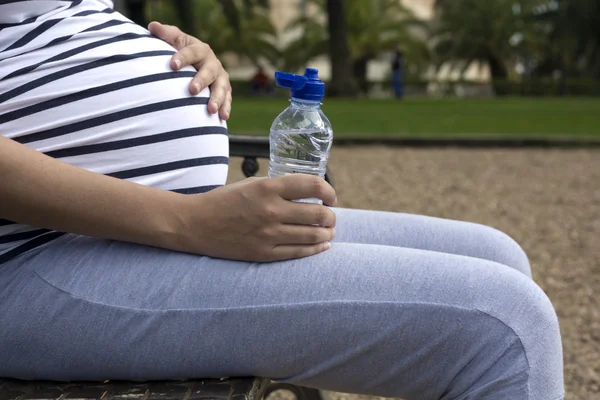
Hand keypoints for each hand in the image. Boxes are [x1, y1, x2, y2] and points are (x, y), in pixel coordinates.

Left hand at [148, 21, 231, 119]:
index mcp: (200, 49)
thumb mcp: (174, 41)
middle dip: (201, 81)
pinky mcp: (225, 91)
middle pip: (209, 71)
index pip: (192, 52)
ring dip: (217, 98)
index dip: (182, 58)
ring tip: (210, 109)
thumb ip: (165, 34)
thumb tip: (152, 26)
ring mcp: (220, 78)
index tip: (172, 65)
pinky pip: (227, 99)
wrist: (198, 64)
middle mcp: (213, 63)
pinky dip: (226, 108)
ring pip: (221, 87)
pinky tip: (223, 118)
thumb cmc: (182, 52)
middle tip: (192, 90)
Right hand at [176, 175, 337, 261]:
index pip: (313, 186)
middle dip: (331, 215)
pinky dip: (316, 248)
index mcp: (268, 187)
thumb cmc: (225, 200)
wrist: (196, 224)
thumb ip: (279, 187)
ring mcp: (268, 234)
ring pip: (313, 235)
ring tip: (329, 231)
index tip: (331, 197)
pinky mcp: (264, 253)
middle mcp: (271, 210)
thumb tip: (309, 193)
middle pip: (318, 213)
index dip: (329, 191)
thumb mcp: (252, 184)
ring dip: (327, 232)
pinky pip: (299, 252)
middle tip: (331, 216)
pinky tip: (322, 245)